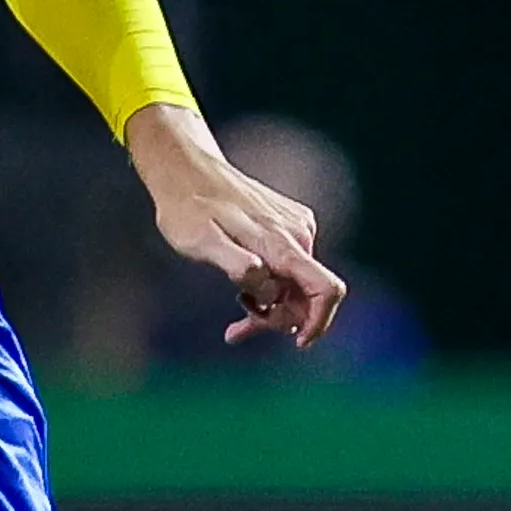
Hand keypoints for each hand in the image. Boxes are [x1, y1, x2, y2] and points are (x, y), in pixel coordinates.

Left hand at [125, 103, 345, 348]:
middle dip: (280, 318)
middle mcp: (298, 233)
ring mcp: (296, 226)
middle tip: (238, 329)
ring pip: (297, 282)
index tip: (297, 342)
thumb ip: (236, 264)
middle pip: (309, 293)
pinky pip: (289, 265)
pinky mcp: (288, 223)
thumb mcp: (199, 242)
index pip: (326, 288)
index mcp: (281, 242)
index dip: (318, 322)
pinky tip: (243, 285)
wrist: (184, 168)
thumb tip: (265, 285)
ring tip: (237, 308)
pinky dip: (270, 284)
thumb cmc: (186, 208)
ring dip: (272, 304)